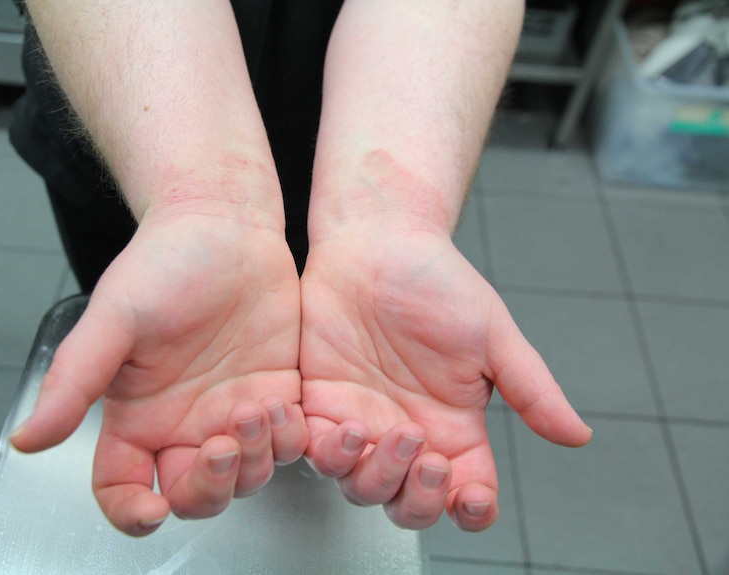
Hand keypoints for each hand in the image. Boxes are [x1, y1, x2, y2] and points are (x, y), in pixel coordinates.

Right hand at [11, 212, 307, 535]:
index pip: (123, 486)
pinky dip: (288, 442)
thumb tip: (27, 437)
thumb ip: (74, 380)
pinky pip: (286, 444)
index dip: (132, 511)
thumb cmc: (164, 262)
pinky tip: (285, 409)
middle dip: (208, 488)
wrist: (225, 226)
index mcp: (137, 414)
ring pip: (245, 477)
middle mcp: (183, 421)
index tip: (151, 509)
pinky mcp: (276, 394)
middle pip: (191, 495)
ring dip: (253, 461)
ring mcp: (231, 412)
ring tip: (255, 410)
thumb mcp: (114, 319)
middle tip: (220, 447)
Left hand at [299, 221, 590, 530]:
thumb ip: (531, 389)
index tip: (472, 497)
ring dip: (370, 474)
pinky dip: (320, 453)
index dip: (471, 510)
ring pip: (360, 487)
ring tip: (373, 431)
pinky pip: (311, 451)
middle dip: (417, 497)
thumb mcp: (492, 335)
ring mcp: (361, 423)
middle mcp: (407, 434)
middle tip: (424, 454)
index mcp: (454, 428)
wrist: (376, 243)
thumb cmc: (437, 281)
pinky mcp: (317, 405)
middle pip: (410, 504)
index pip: (466, 493)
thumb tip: (577, 435)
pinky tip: (337, 427)